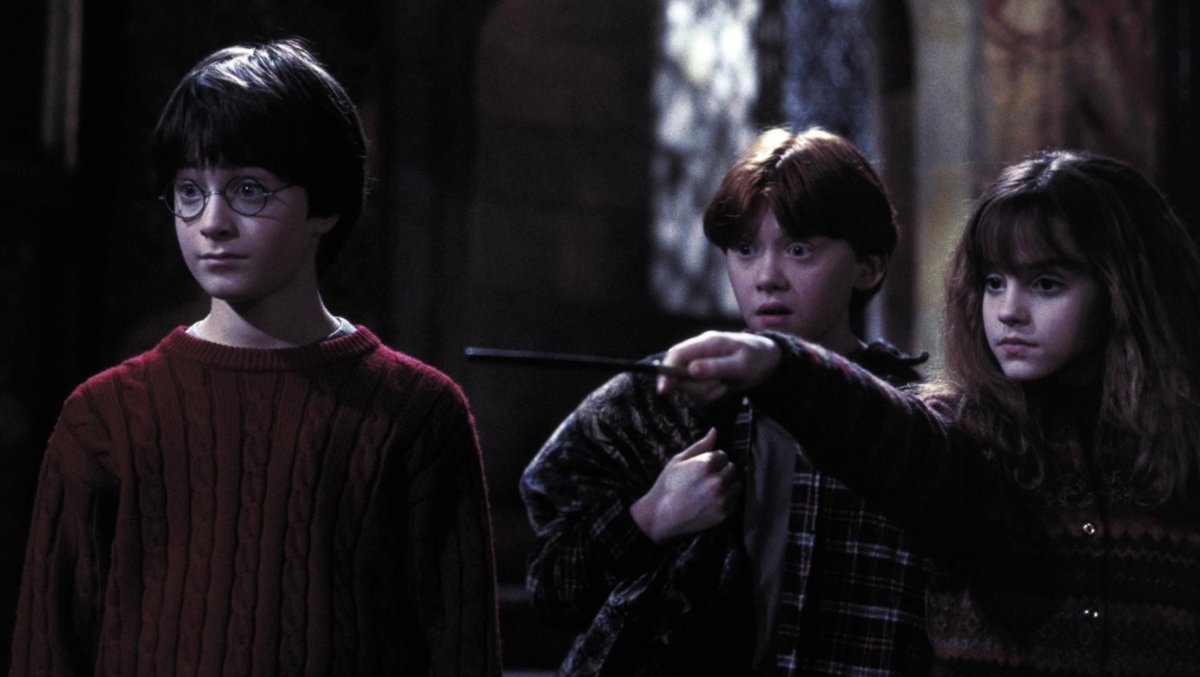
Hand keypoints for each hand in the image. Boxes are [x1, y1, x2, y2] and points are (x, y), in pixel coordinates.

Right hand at [629, 428, 741, 542]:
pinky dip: (727, 500)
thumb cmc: (667, 486)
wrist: (660, 516)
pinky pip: (735, 501)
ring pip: (736, 485)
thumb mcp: (678, 460)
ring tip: (711, 490)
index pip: (722, 455)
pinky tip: (712, 501)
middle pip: (732, 468)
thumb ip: (700, 445)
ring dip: (727, 485)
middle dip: (722, 470)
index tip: (703, 468)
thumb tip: (714, 431)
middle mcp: (717, 480)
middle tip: (707, 479)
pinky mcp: (723, 514)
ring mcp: (721, 498)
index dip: (713, 460)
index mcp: (706, 464)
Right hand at [655, 331, 781, 404]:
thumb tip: (691, 370)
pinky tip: (723, 388)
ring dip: (705, 391)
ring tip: (725, 386)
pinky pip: (696, 388)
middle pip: (679, 372)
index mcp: (707, 342)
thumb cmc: (757, 358)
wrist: (768, 358)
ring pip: (688, 383)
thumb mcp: (741, 365)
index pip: (677, 353)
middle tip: (719, 387)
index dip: (666, 370)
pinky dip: (708, 393)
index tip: (663, 389)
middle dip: (695, 386)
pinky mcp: (703, 372)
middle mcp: (699, 350)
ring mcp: (700, 361)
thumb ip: (716, 367)